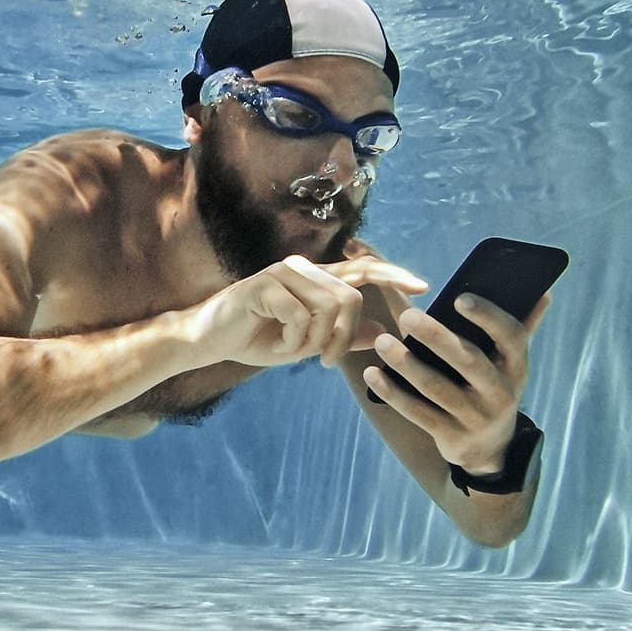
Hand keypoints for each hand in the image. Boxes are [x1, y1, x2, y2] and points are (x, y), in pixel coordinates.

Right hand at [193, 255, 427, 368]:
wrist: (208, 341)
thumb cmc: (256, 339)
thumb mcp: (306, 344)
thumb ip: (342, 335)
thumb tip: (381, 332)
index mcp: (315, 279)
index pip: (364, 269)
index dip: (394, 275)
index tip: (423, 287)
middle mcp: (302, 269)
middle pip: (350, 297)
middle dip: (344, 336)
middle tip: (327, 362)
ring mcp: (282, 273)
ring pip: (327, 307)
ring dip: (315, 340)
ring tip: (295, 350)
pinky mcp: (264, 284)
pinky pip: (299, 316)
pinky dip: (292, 340)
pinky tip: (276, 342)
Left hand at [362, 292, 551, 472]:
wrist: (489, 450)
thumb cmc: (493, 387)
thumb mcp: (510, 363)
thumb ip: (522, 326)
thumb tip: (543, 290)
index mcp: (517, 366)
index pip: (511, 337)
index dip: (488, 317)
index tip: (459, 298)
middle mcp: (501, 393)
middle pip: (469, 362)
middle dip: (437, 338)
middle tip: (407, 316)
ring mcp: (476, 418)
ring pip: (437, 389)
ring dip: (407, 364)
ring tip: (382, 341)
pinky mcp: (451, 437)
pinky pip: (418, 413)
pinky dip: (394, 393)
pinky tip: (373, 374)